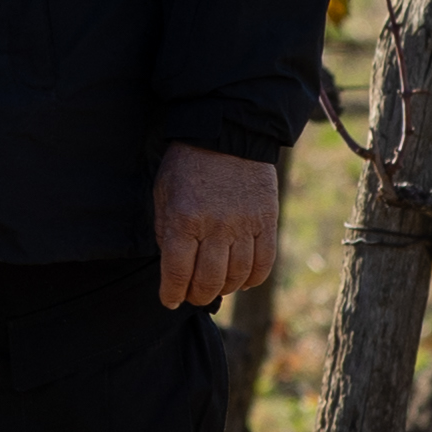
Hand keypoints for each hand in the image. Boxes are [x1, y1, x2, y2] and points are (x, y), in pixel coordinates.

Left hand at [154, 145, 277, 307]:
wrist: (228, 132)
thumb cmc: (188, 164)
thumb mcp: (164, 194)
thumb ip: (166, 231)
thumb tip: (174, 268)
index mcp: (184, 219)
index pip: (177, 272)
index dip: (172, 293)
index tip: (170, 300)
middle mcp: (215, 226)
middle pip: (208, 281)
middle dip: (197, 295)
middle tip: (192, 295)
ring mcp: (244, 224)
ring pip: (237, 275)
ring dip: (224, 288)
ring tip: (216, 287)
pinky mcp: (266, 220)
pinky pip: (264, 262)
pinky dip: (253, 278)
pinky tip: (242, 280)